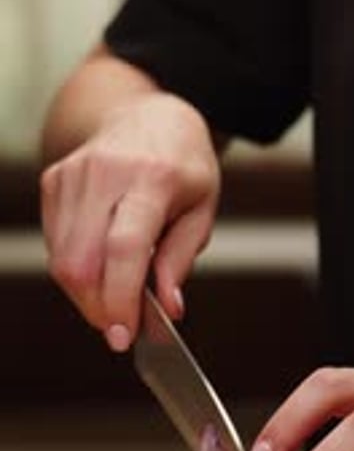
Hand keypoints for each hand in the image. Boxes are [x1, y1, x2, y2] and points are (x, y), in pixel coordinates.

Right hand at [41, 92, 219, 349]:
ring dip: (86, 294)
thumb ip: (181, 260)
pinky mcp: (53, 181)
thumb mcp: (202, 209)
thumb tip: (168, 309)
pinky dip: (76, 271)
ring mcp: (73, 175)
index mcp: (152, 178)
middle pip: (82, 261)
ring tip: (115, 296)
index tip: (124, 335)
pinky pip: (55, 246)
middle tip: (120, 329)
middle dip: (97, 308)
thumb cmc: (182, 166)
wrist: (149, 115)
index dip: (120, 299)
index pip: (124, 248)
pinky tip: (101, 267)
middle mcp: (106, 172)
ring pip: (62, 260)